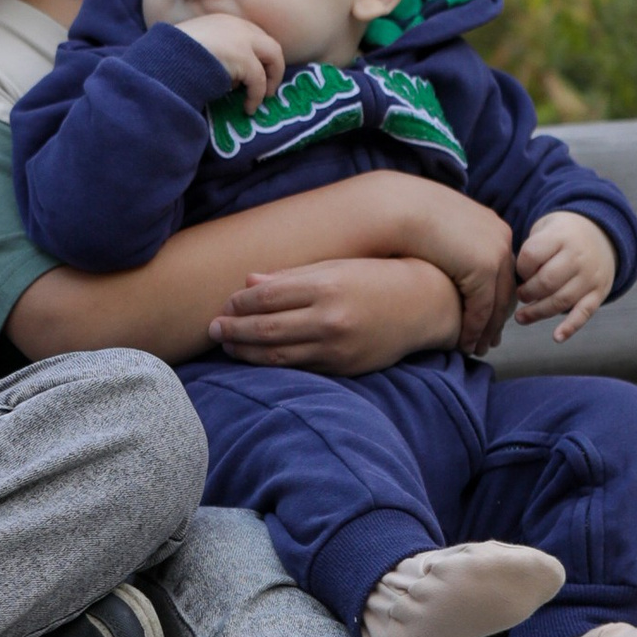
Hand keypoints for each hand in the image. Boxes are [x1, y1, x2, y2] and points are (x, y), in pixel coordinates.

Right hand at [169, 9, 287, 109]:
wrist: (165, 60)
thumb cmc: (172, 56)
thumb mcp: (195, 45)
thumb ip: (213, 50)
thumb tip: (227, 75)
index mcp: (224, 21)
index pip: (253, 36)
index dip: (259, 56)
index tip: (257, 71)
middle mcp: (238, 26)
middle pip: (270, 45)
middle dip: (273, 67)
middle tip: (268, 86)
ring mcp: (243, 41)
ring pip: (272, 58)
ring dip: (270, 81)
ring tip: (263, 99)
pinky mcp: (244, 58)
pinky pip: (259, 81)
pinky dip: (257, 96)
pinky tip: (248, 108)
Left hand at [206, 255, 466, 375]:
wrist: (423, 305)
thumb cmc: (374, 278)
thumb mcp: (335, 267)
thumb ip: (290, 277)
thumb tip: (248, 283)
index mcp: (326, 286)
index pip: (266, 297)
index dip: (239, 304)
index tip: (225, 305)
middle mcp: (330, 319)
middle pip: (265, 330)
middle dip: (233, 330)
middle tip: (213, 328)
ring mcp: (337, 348)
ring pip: (277, 356)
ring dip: (245, 352)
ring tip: (227, 345)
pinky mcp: (343, 368)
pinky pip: (298, 369)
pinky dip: (271, 365)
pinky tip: (256, 358)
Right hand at [401, 187, 521, 353]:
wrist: (399, 207)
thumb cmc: (406, 214)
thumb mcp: (439, 228)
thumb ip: (451, 243)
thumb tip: (446, 257)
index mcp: (491, 226)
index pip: (501, 270)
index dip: (495, 297)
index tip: (488, 319)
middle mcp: (501, 238)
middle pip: (506, 287)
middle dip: (497, 317)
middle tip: (489, 341)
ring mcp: (496, 252)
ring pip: (499, 302)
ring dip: (488, 329)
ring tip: (477, 348)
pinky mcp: (485, 268)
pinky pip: (483, 308)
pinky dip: (475, 329)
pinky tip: (466, 343)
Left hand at [514, 207, 618, 343]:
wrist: (599, 235)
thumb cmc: (559, 236)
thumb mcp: (544, 229)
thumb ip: (529, 250)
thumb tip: (506, 279)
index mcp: (560, 237)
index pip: (532, 255)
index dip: (520, 268)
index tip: (518, 273)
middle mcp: (578, 256)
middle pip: (546, 281)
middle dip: (527, 293)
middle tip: (520, 295)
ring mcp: (590, 276)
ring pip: (561, 300)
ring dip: (538, 312)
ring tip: (521, 318)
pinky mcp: (599, 292)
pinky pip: (585, 312)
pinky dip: (570, 327)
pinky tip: (557, 337)